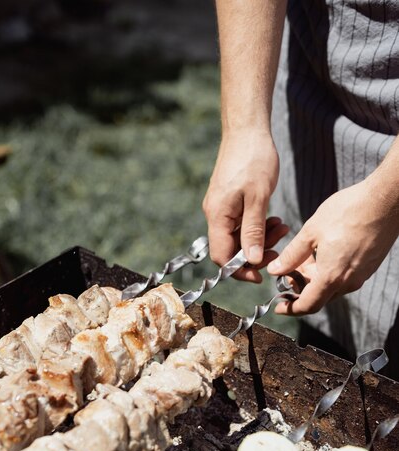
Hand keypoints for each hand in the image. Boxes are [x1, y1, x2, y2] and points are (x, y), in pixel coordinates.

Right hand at [203, 129, 287, 281]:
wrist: (247, 129)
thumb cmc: (253, 159)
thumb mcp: (258, 198)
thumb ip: (253, 232)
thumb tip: (252, 261)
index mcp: (218, 216)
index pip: (222, 257)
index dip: (241, 270)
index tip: (262, 273)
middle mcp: (215, 214)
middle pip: (231, 249)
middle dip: (255, 253)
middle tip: (279, 249)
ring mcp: (222, 207)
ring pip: (238, 237)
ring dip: (260, 239)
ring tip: (282, 229)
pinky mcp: (230, 201)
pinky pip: (242, 223)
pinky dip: (259, 226)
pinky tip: (274, 221)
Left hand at [267, 177, 398, 314]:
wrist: (385, 200)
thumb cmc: (348, 212)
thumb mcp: (310, 232)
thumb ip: (291, 255)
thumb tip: (275, 270)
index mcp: (332, 277)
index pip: (308, 306)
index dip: (291, 309)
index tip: (280, 306)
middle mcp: (349, 282)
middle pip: (320, 296)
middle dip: (301, 287)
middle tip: (289, 270)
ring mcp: (361, 275)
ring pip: (332, 286)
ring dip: (315, 277)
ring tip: (306, 256)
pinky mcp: (369, 266)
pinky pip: (345, 277)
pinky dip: (330, 271)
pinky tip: (324, 251)